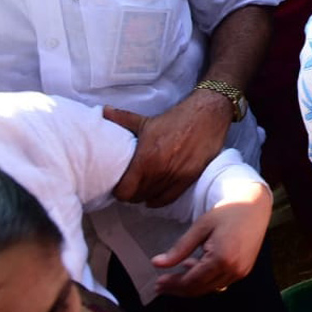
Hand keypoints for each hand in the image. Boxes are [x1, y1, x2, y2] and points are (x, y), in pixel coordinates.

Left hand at [106, 92, 232, 206]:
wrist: (208, 114)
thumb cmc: (176, 117)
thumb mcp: (146, 120)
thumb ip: (123, 118)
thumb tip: (103, 111)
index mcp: (146, 158)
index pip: (125, 191)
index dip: (119, 191)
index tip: (119, 185)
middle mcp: (160, 171)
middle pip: (137, 196)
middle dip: (131, 193)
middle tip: (130, 186)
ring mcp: (176, 175)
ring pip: (152, 198)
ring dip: (145, 195)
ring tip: (142, 189)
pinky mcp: (190, 177)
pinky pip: (169, 198)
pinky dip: (159, 199)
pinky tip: (154, 196)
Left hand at [152, 183, 272, 296]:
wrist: (255, 205)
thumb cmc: (228, 212)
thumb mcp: (201, 226)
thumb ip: (179, 248)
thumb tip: (157, 263)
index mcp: (221, 258)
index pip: (191, 281)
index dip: (172, 284)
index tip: (157, 283)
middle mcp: (233, 269)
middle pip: (199, 289)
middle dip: (178, 289)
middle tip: (160, 285)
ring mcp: (241, 271)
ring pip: (209, 288)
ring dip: (191, 285)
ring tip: (175, 275)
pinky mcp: (244, 270)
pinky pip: (220, 282)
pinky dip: (205, 280)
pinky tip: (195, 267)